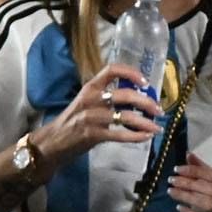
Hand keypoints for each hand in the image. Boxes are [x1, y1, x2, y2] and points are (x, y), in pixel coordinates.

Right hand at [35, 67, 162, 162]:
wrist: (52, 142)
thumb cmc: (73, 121)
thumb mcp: (87, 102)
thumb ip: (107, 97)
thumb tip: (136, 97)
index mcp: (91, 87)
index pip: (112, 70)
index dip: (131, 72)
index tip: (146, 82)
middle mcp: (92, 99)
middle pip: (126, 94)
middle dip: (146, 102)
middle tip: (159, 110)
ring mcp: (92, 117)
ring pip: (126, 116)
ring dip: (145, 122)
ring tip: (156, 127)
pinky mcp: (93, 135)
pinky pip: (120, 135)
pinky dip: (136, 136)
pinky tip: (145, 137)